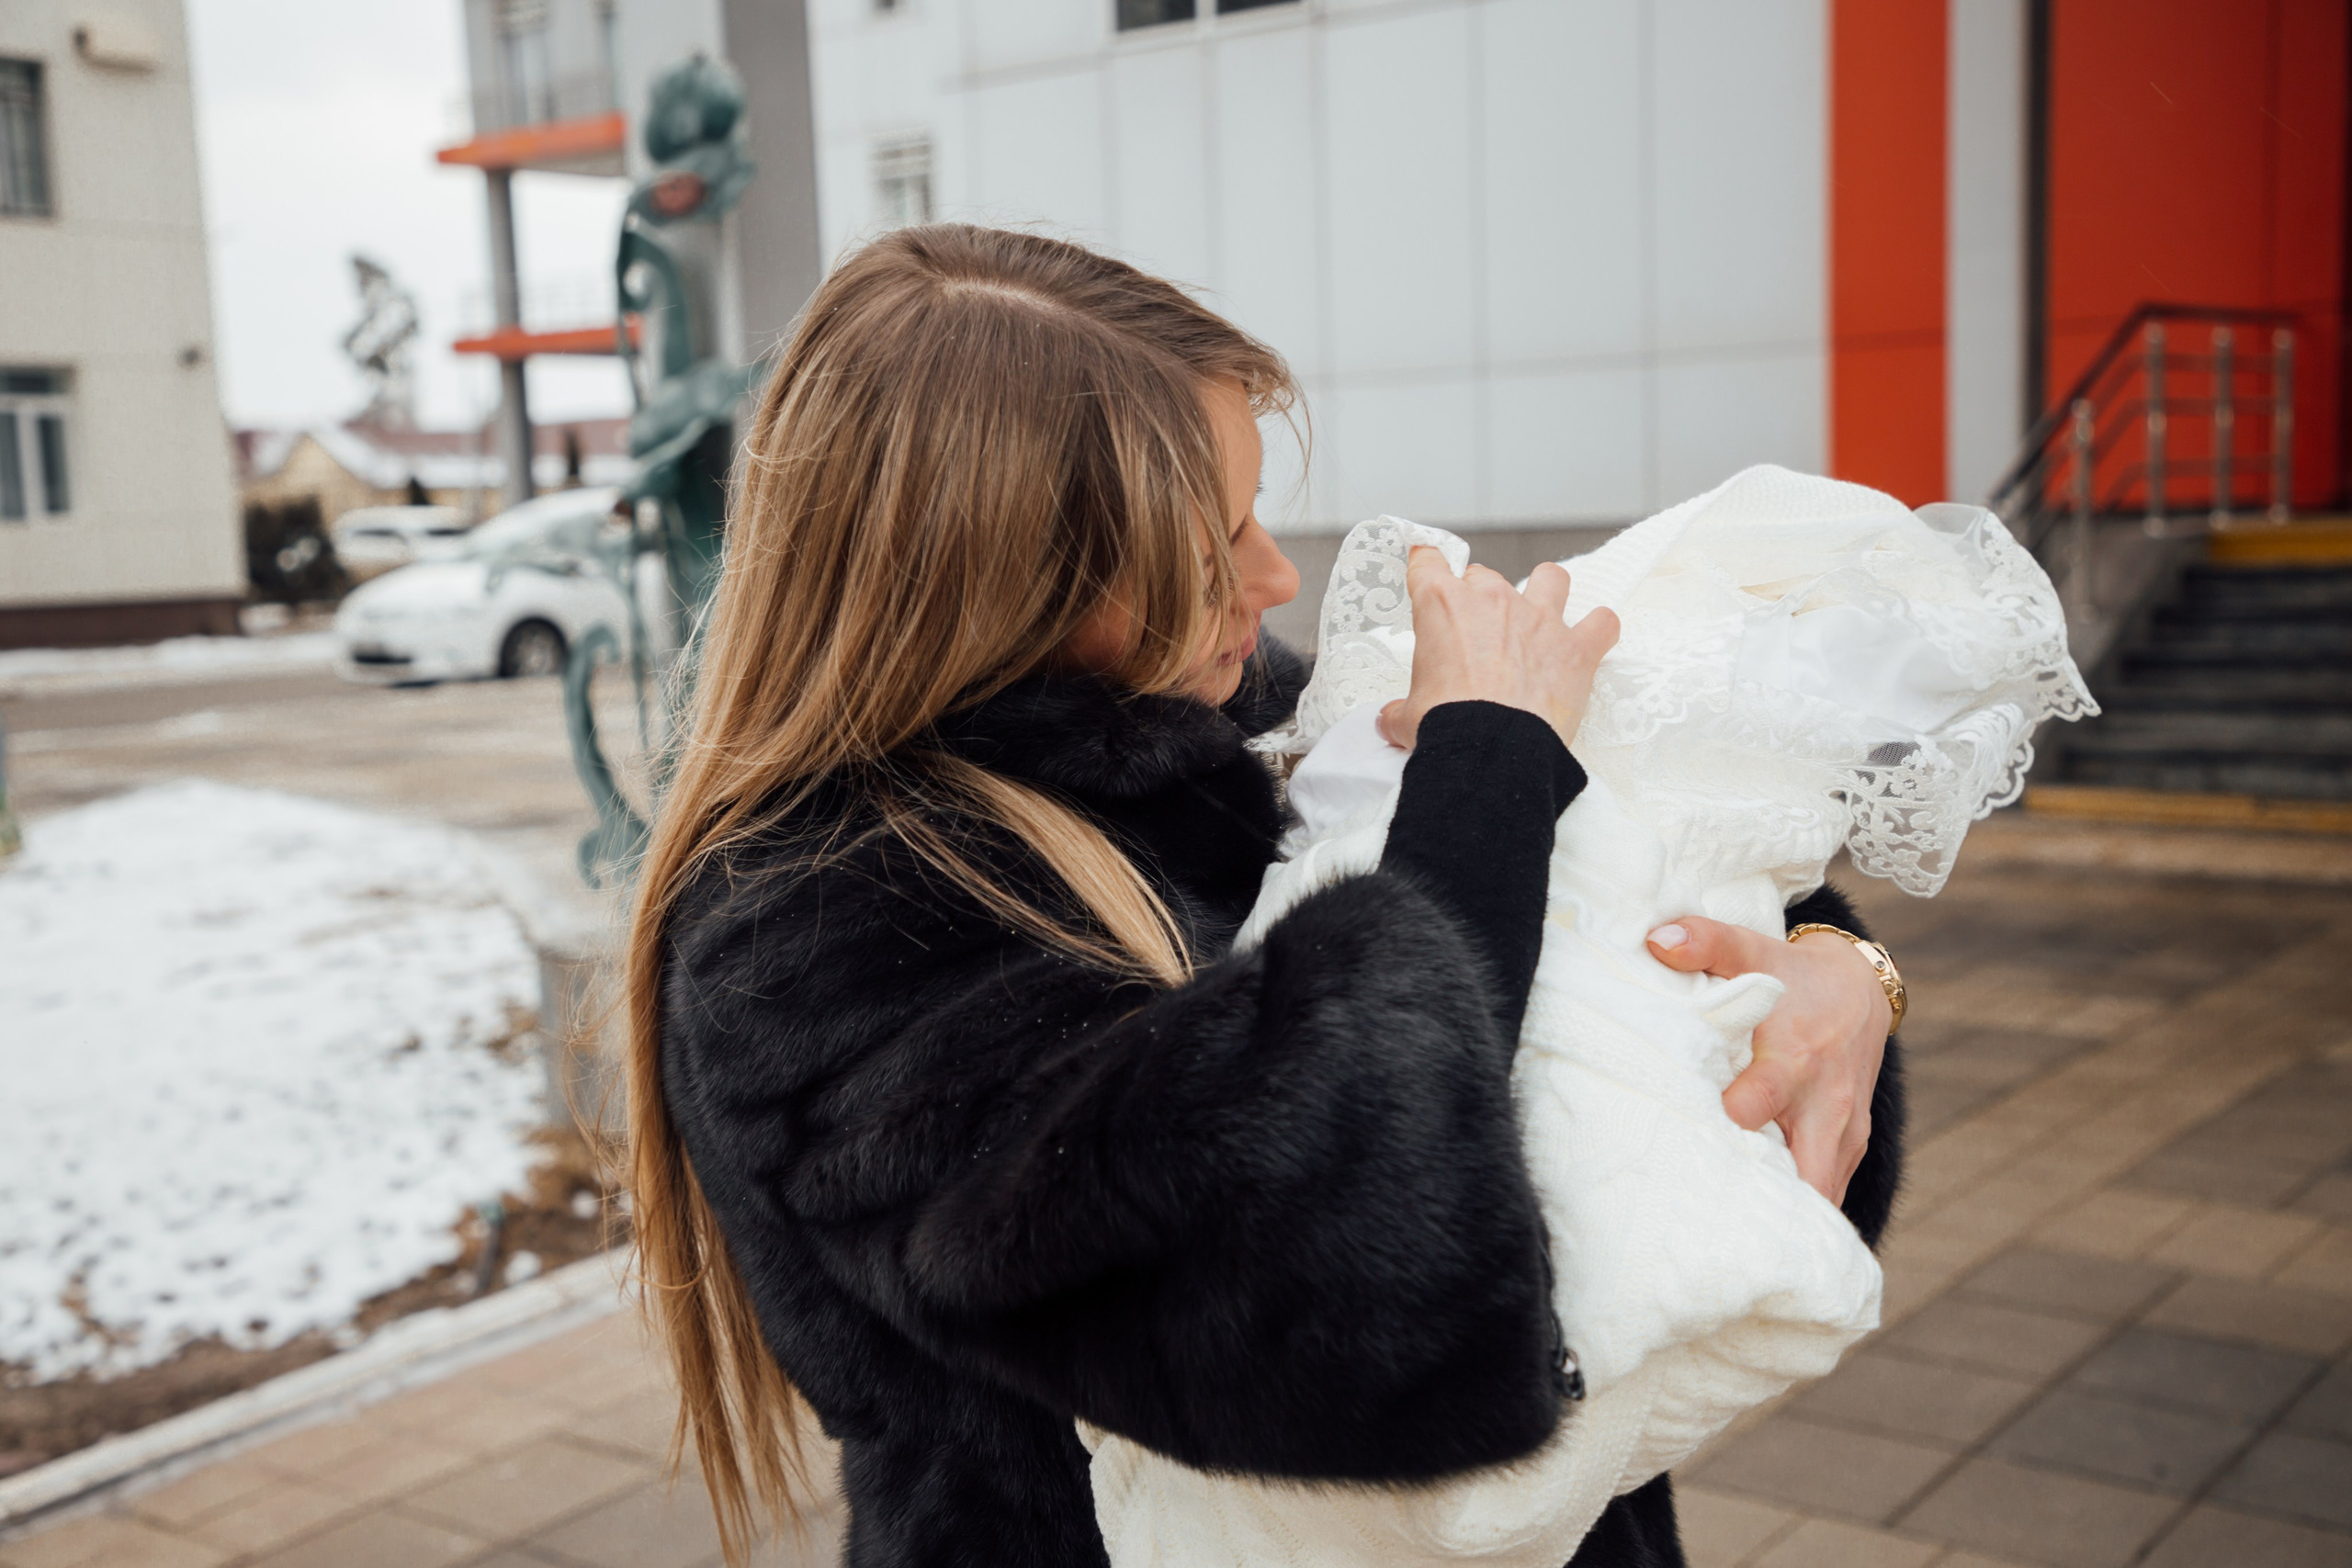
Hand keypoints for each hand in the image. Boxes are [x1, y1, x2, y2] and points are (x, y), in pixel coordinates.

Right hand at [1377, 548, 1620, 748]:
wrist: (1491, 751)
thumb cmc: (1446, 728)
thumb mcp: (1407, 716)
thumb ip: (1399, 710)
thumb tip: (1390, 719)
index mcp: (1442, 606)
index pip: (1428, 560)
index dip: (1426, 563)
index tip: (1427, 567)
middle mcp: (1493, 600)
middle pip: (1485, 575)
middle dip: (1480, 599)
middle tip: (1477, 634)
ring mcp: (1540, 620)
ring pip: (1551, 578)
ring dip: (1546, 592)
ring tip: (1540, 619)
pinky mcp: (1576, 648)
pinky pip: (1602, 622)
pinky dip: (1599, 629)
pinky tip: (1591, 640)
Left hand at [1645, 917, 1891, 1204]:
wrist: (1860, 990)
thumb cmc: (1792, 975)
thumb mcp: (1751, 949)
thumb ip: (1705, 942)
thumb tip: (1655, 940)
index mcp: (1794, 1060)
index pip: (1755, 1106)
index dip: (1717, 1127)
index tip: (1677, 1140)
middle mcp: (1825, 1105)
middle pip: (1803, 1176)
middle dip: (1760, 1200)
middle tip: (1704, 1219)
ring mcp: (1843, 1133)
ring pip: (1820, 1196)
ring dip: (1779, 1212)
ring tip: (1723, 1231)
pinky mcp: (1851, 1149)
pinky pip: (1829, 1193)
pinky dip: (1799, 1209)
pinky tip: (1754, 1220)